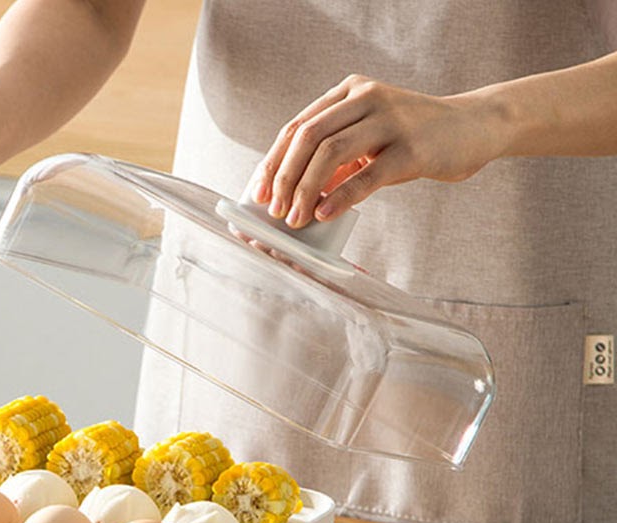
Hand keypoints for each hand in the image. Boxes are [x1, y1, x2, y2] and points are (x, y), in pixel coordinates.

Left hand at [250, 74, 501, 227]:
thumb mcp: (369, 140)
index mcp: (350, 91)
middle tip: (275, 212)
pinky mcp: (411, 148)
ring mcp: (390, 120)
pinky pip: (366, 175)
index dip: (274, 162)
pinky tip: (324, 214)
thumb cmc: (413, 139)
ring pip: (331, 153)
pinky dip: (340, 197)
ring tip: (296, 219)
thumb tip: (293, 193)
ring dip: (305, 190)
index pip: (298, 127)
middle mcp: (367, 97)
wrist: (474, 127)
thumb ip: (335, 158)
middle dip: (285, 178)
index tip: (260, 193)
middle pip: (308, 137)